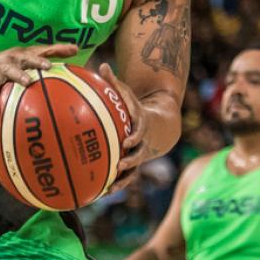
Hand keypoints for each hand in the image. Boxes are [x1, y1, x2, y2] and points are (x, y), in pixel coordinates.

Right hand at [0, 44, 78, 129]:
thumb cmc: (18, 59)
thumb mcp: (33, 52)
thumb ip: (54, 50)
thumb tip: (76, 48)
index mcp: (20, 56)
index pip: (30, 57)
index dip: (38, 61)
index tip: (48, 66)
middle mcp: (6, 65)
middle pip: (12, 69)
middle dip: (18, 75)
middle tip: (27, 82)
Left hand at [99, 63, 147, 191]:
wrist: (160, 125)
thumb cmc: (136, 108)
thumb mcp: (129, 94)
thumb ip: (115, 82)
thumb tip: (101, 65)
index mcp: (141, 126)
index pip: (140, 131)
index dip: (135, 137)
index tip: (127, 142)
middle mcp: (142, 143)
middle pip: (139, 154)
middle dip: (130, 161)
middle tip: (119, 165)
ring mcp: (140, 156)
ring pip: (133, 171)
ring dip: (122, 180)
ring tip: (108, 189)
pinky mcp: (134, 165)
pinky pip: (126, 178)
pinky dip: (115, 185)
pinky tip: (98, 194)